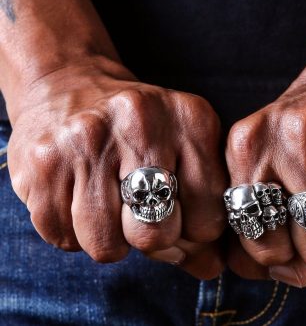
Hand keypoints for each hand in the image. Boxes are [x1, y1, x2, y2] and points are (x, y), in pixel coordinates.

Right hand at [7, 57, 226, 278]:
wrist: (70, 87)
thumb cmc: (137, 131)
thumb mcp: (183, 152)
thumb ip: (203, 211)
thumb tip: (211, 269)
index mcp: (191, 120)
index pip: (208, 219)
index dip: (195, 235)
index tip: (181, 219)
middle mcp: (141, 123)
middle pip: (157, 234)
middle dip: (152, 239)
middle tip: (142, 215)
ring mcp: (87, 141)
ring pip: (106, 244)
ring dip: (110, 238)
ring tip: (109, 203)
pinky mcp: (43, 162)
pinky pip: (63, 238)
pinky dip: (74, 233)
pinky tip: (78, 198)